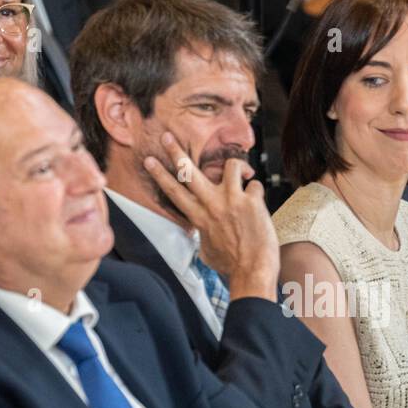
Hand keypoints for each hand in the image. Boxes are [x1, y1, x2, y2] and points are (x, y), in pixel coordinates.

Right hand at [142, 131, 278, 299]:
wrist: (252, 271)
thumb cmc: (231, 265)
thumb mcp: (207, 251)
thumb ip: (204, 234)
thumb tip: (202, 232)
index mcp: (199, 218)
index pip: (174, 192)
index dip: (160, 175)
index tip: (150, 160)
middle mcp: (212, 205)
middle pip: (189, 172)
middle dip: (176, 152)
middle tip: (168, 136)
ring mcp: (232, 200)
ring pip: (231, 165)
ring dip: (237, 166)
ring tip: (241, 174)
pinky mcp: (251, 201)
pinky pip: (254, 184)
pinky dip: (256, 191)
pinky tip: (258, 203)